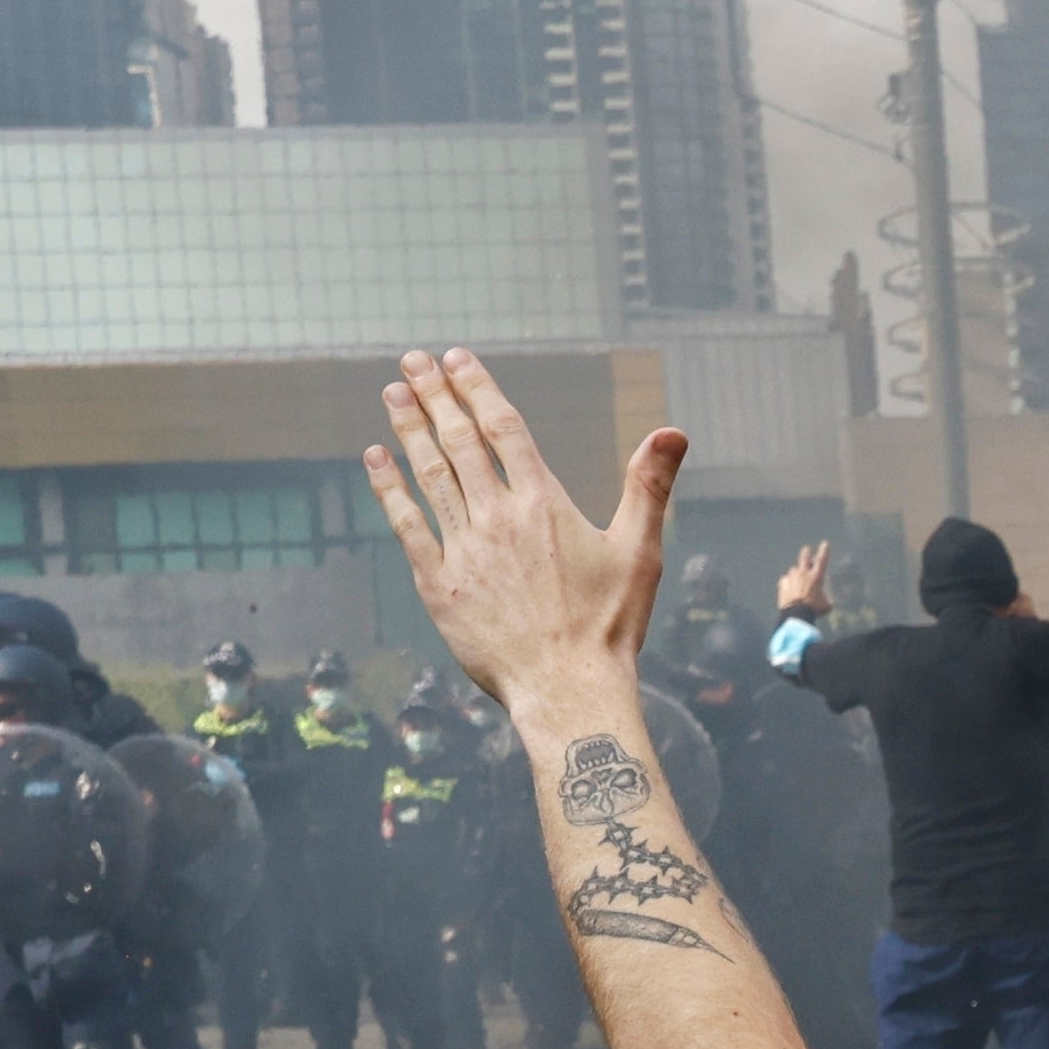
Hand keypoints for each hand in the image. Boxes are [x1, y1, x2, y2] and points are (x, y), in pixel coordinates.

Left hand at [365, 347, 679, 704]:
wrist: (568, 689)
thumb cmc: (609, 626)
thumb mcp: (641, 552)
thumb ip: (649, 486)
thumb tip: (673, 432)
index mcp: (545, 504)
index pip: (503, 428)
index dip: (477, 389)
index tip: (456, 360)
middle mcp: (499, 517)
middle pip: (459, 442)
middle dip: (434, 396)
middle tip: (412, 361)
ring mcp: (465, 550)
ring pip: (430, 474)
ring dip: (409, 429)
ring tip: (393, 394)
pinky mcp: (439, 585)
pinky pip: (407, 525)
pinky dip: (389, 488)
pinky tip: (375, 459)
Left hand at [777, 539, 835, 619]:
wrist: (796, 614)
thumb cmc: (814, 609)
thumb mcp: (826, 605)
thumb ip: (826, 599)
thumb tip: (826, 601)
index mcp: (816, 576)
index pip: (822, 560)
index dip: (824, 551)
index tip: (825, 543)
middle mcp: (804, 573)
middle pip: (804, 557)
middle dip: (806, 552)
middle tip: (807, 549)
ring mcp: (792, 577)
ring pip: (794, 569)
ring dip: (796, 572)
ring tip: (797, 578)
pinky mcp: (783, 583)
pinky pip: (785, 580)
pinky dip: (787, 582)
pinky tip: (788, 587)